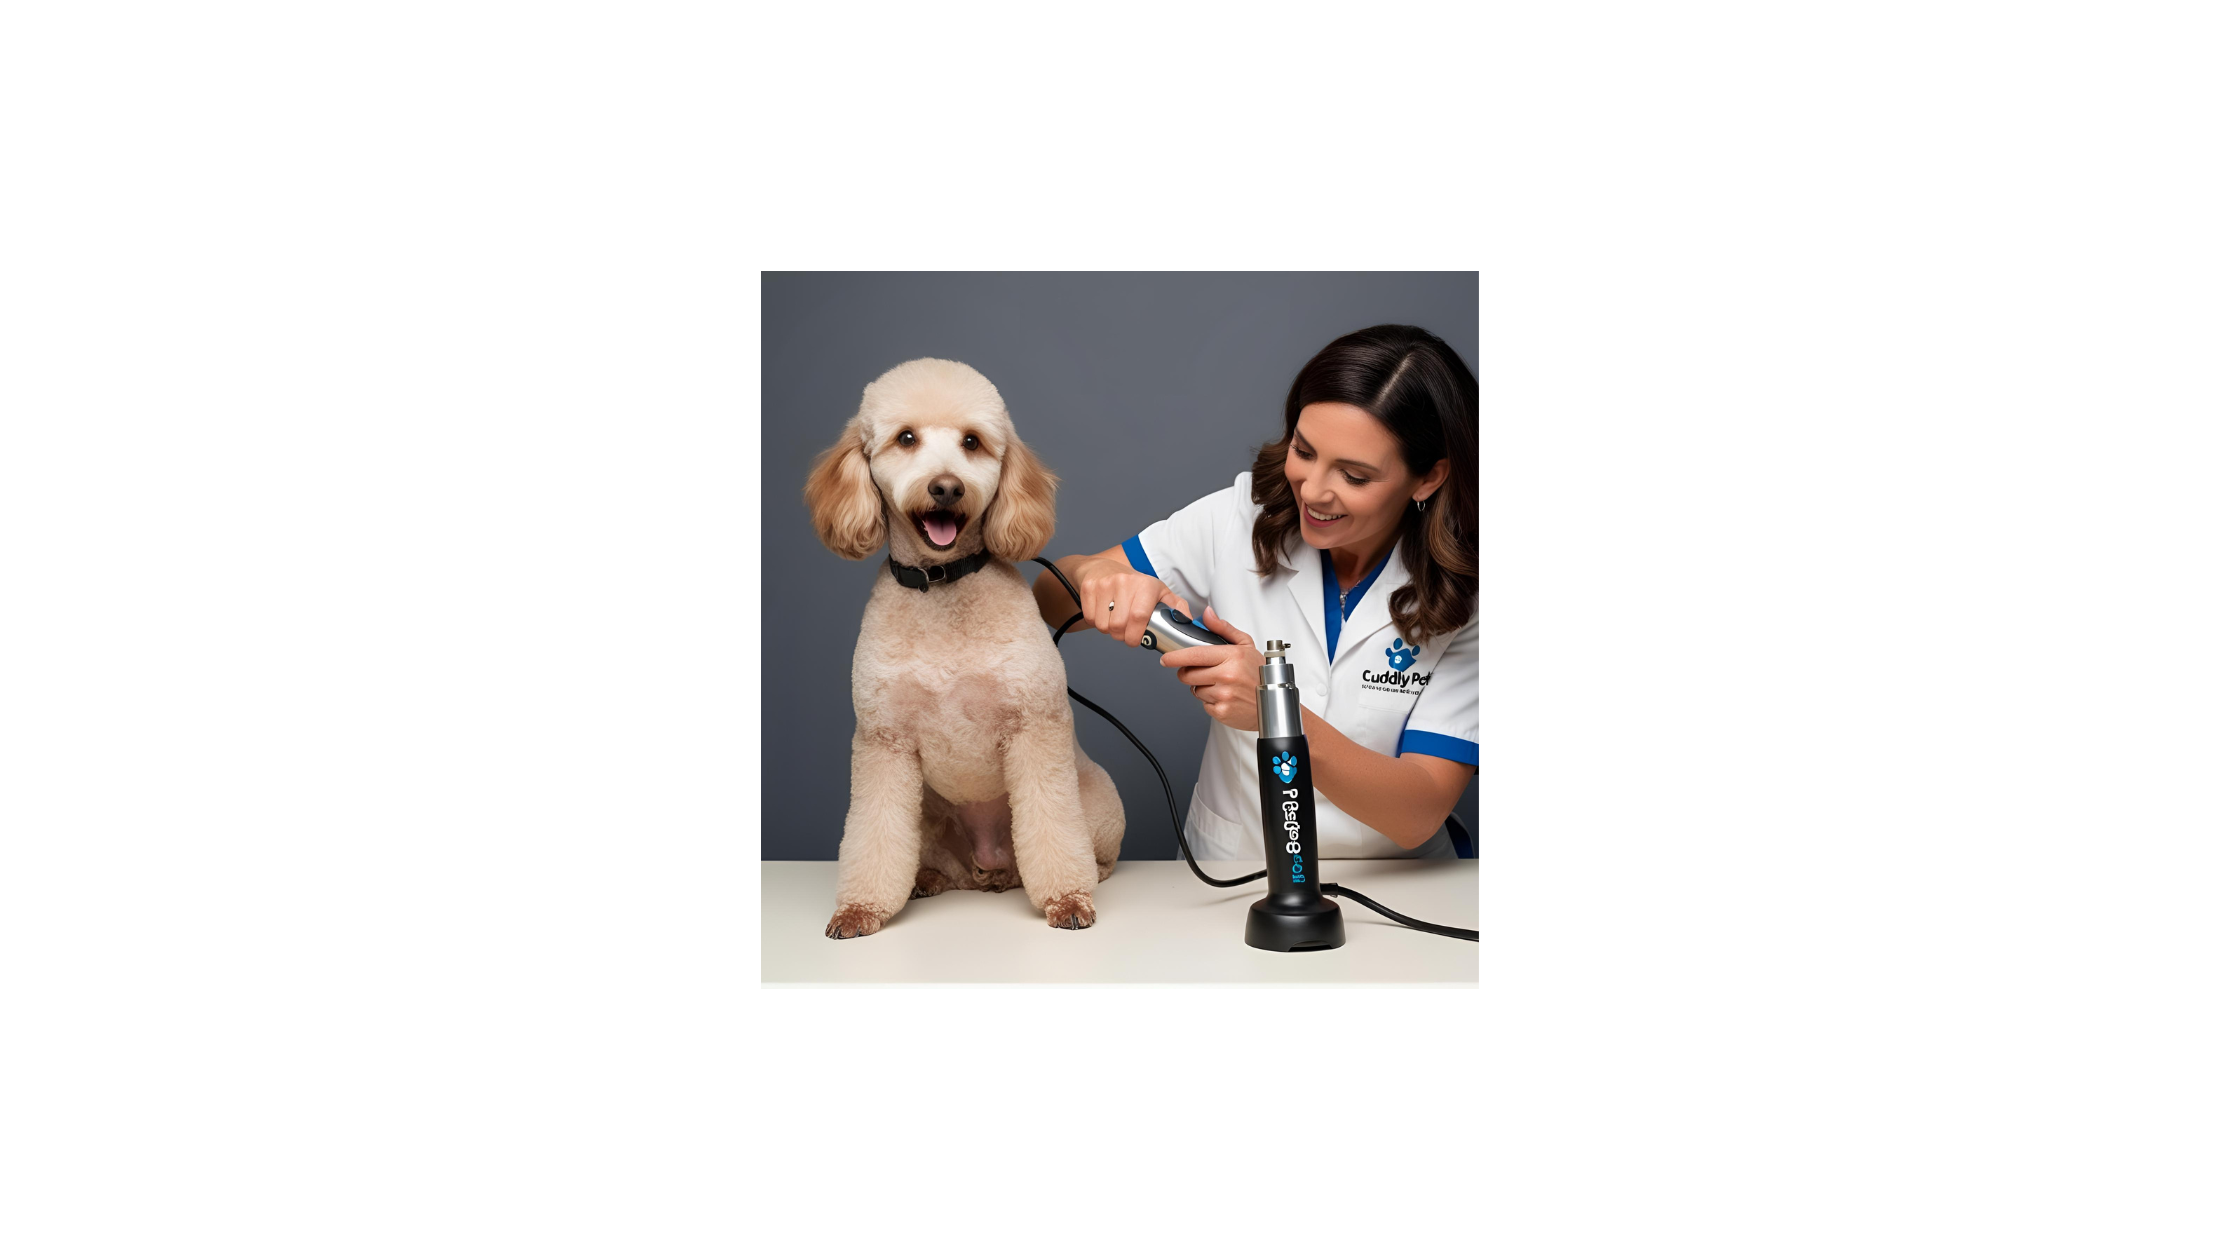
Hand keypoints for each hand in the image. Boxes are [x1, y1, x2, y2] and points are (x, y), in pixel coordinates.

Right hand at [1075, 556, 1188, 648]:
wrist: (1102, 568)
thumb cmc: (1134, 584)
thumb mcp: (1159, 591)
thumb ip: (1176, 607)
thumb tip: (1188, 622)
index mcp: (1145, 584)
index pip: (1138, 617)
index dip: (1136, 635)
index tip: (1136, 640)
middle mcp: (1124, 581)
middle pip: (1118, 625)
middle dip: (1122, 636)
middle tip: (1125, 632)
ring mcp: (1104, 584)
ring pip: (1103, 625)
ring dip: (1108, 629)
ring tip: (1114, 619)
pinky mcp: (1088, 588)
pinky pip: (1090, 619)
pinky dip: (1096, 622)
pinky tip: (1103, 612)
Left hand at [1159, 605, 1266, 731]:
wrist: (1274, 703)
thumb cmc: (1260, 674)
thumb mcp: (1246, 645)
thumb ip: (1223, 629)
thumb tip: (1207, 614)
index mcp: (1231, 656)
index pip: (1195, 655)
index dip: (1176, 657)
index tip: (1166, 659)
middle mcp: (1226, 676)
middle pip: (1188, 674)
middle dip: (1189, 673)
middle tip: (1203, 672)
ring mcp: (1223, 695)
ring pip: (1194, 690)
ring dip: (1202, 688)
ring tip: (1221, 685)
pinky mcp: (1221, 711)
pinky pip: (1203, 704)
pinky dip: (1210, 701)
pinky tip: (1224, 696)